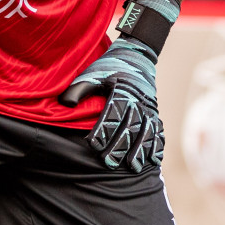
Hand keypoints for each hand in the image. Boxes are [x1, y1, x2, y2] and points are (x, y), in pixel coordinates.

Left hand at [59, 37, 163, 172]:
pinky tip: (154, 161)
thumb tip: (65, 104)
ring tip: (133, 167)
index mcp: (121, 91)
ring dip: (140, 151)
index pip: (112, 113)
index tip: (93, 144)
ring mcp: (149, 109)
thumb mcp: (92, 74)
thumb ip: (79, 89)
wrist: (136, 56)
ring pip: (147, 132)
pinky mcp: (155, 114)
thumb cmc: (108, 68)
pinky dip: (157, 146)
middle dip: (120, 146)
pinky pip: (159, 132)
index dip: (103, 130)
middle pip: (130, 127)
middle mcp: (138, 101)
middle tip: (109, 163)